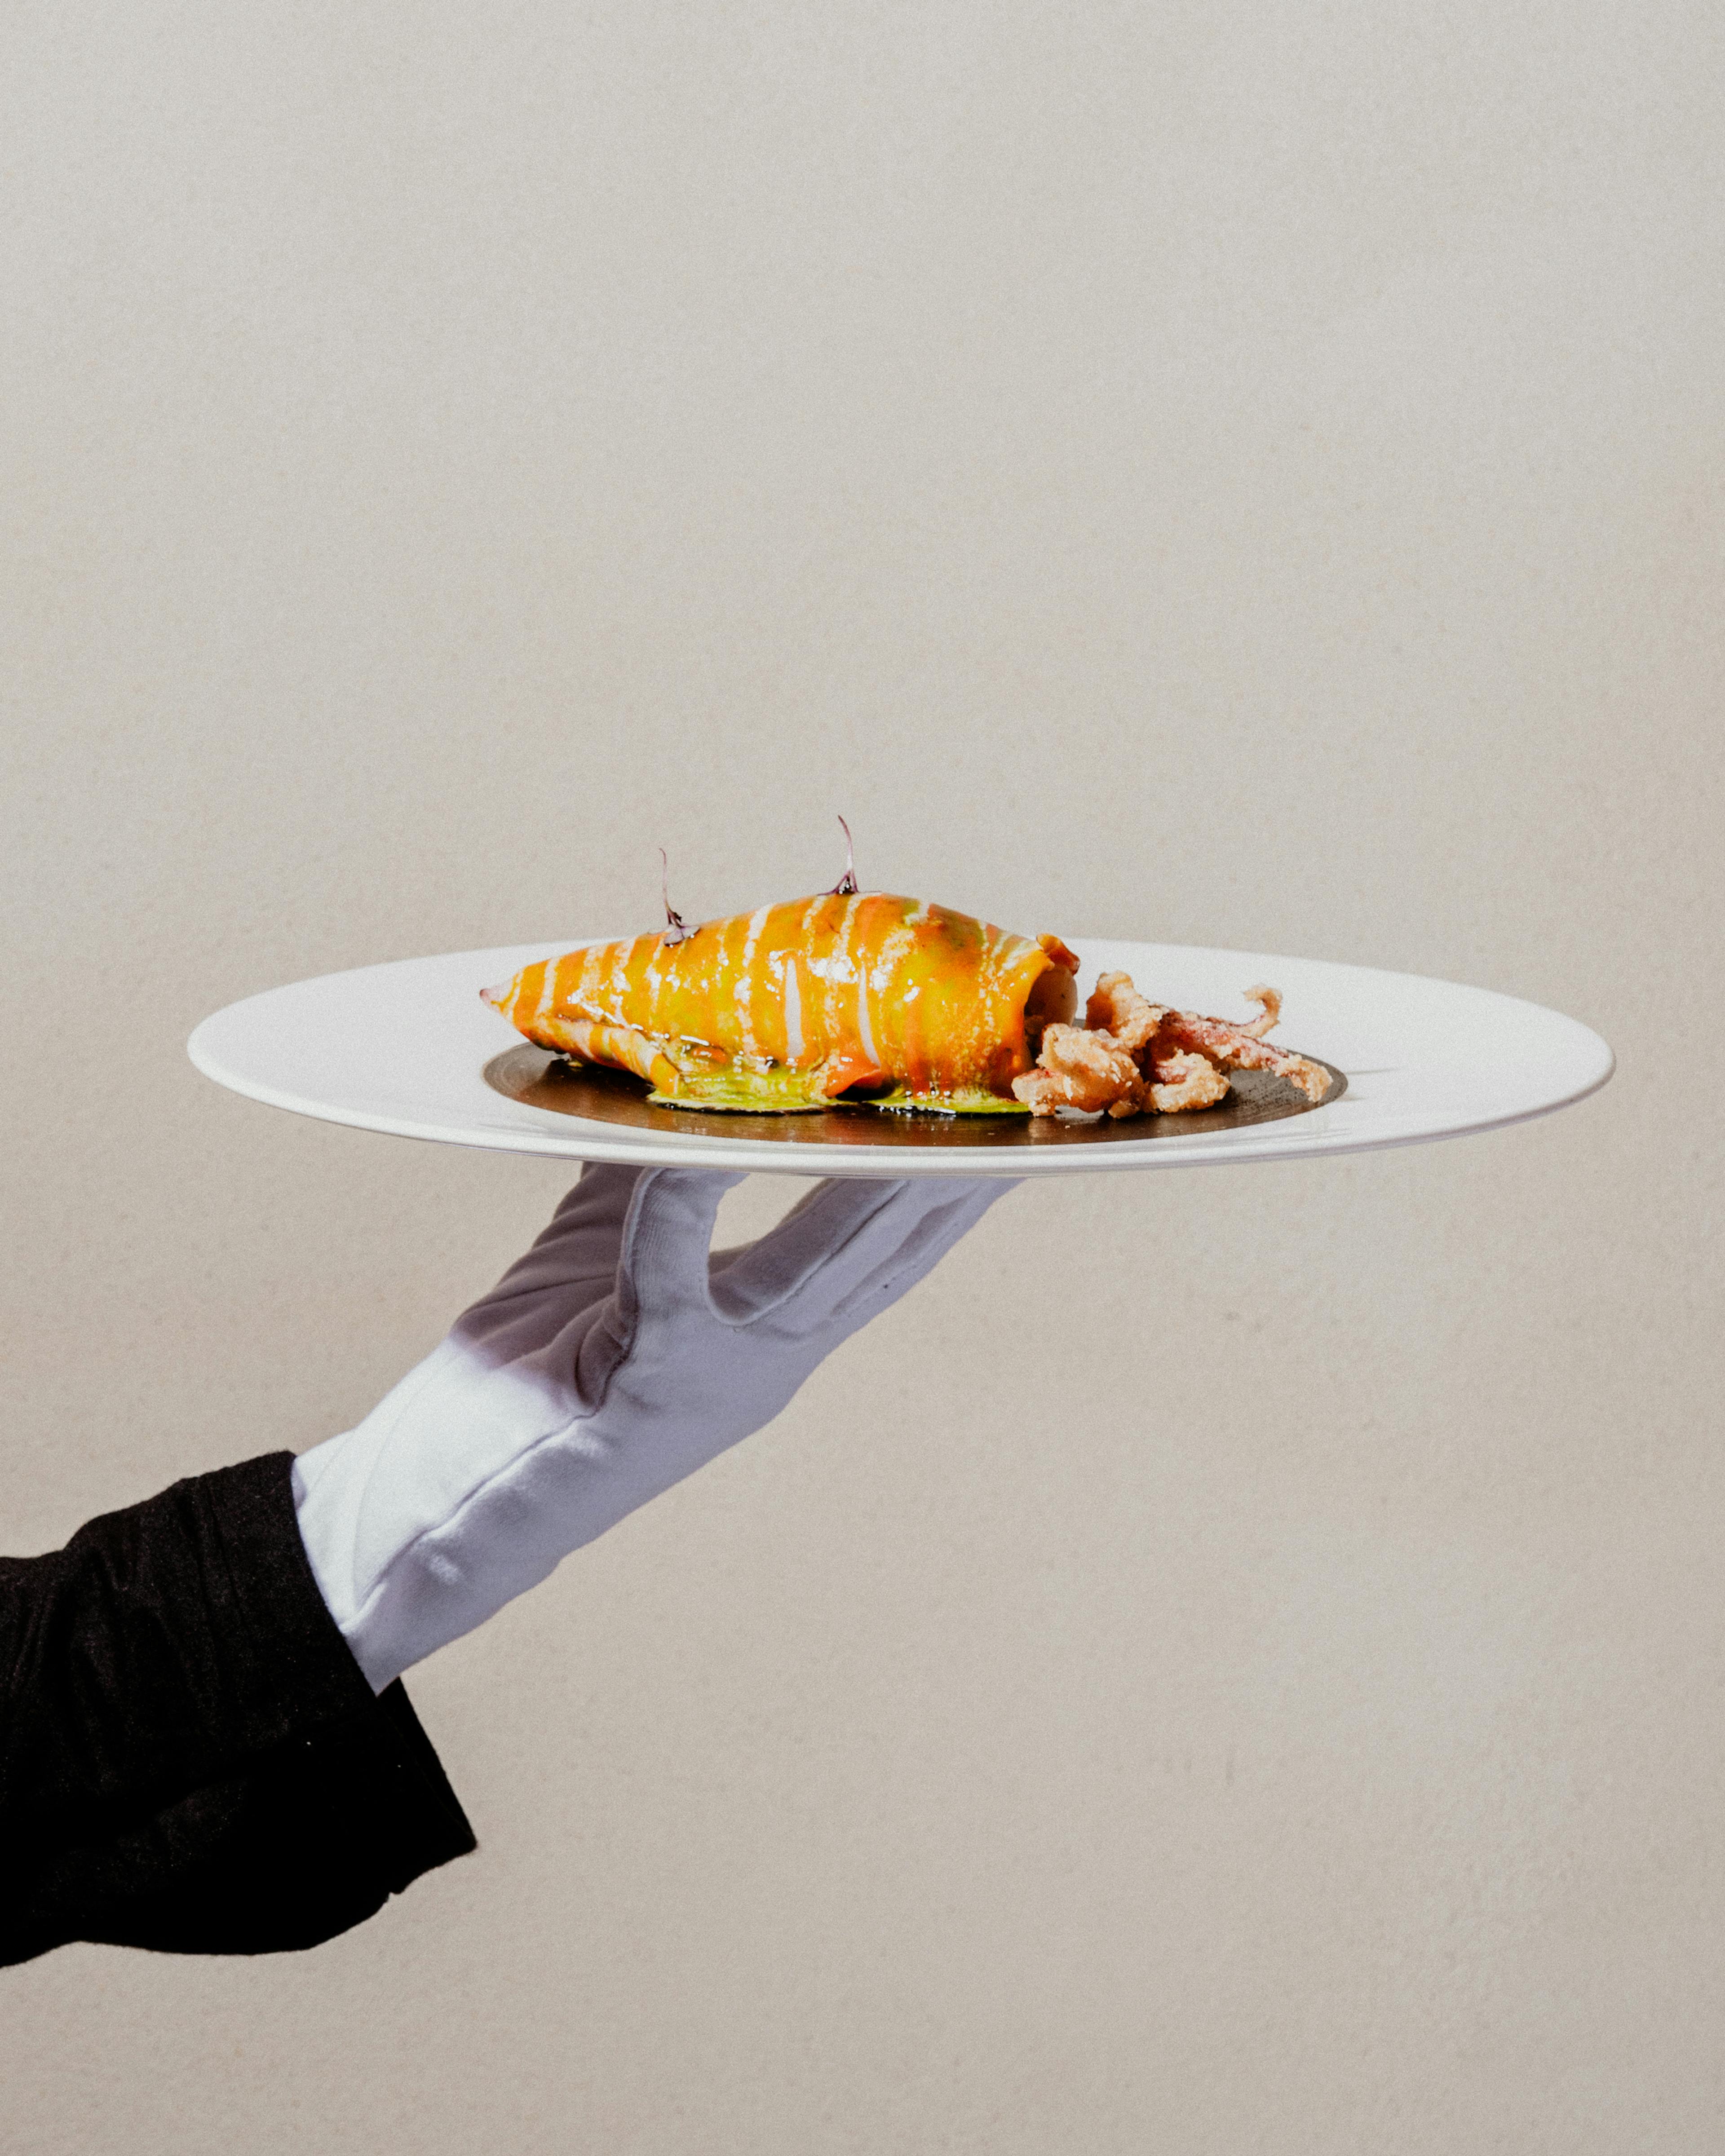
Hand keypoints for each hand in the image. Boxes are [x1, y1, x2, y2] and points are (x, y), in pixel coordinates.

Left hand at [292, 1165, 1015, 1690]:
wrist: (435, 1516)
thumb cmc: (520, 1390)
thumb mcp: (600, 1256)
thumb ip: (644, 1177)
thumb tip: (666, 1081)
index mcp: (764, 1335)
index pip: (882, 1252)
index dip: (947, 1190)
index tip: (1001, 1121)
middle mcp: (761, 1361)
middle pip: (880, 1255)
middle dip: (947, 1176)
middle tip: (1006, 1098)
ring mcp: (710, 1375)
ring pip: (816, 1266)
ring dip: (867, 1187)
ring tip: (910, 1112)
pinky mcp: (639, 1378)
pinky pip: (672, 1269)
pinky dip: (687, 1203)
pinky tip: (707, 1150)